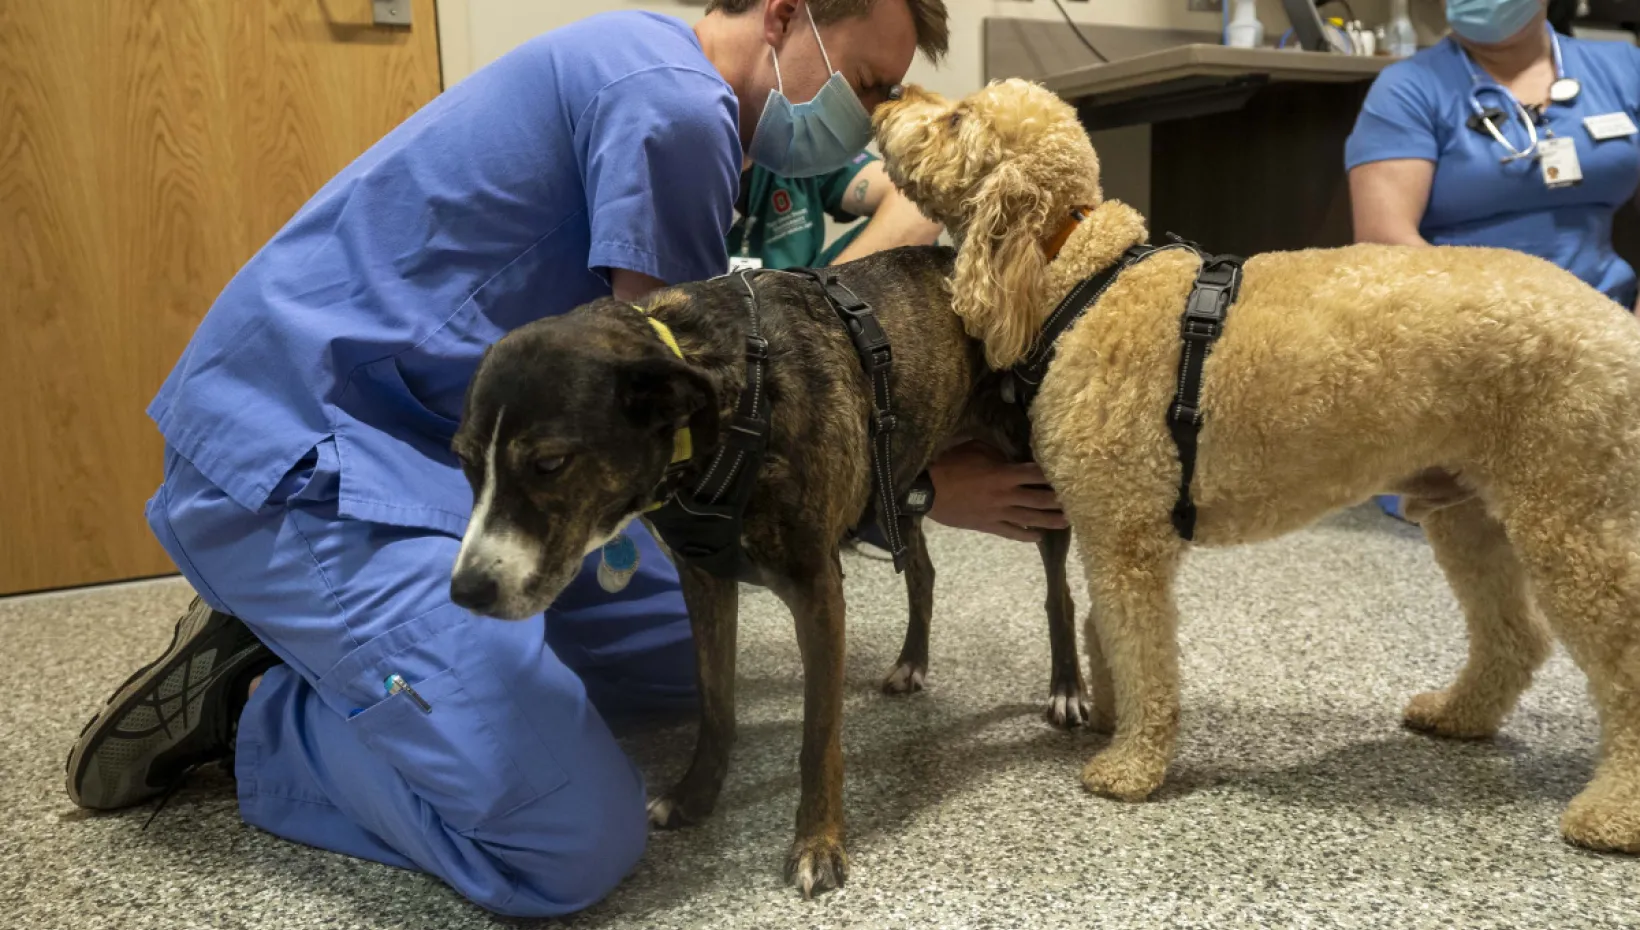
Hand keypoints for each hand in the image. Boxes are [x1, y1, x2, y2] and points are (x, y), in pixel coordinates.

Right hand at [927, 441, 1068, 542]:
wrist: (926, 490)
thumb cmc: (949, 464)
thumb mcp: (975, 449)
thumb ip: (998, 454)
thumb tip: (1012, 458)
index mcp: (1004, 474)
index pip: (1036, 473)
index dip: (1052, 475)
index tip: (1069, 474)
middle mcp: (1006, 495)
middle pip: (1039, 499)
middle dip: (1058, 501)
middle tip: (1077, 503)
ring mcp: (997, 513)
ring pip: (1029, 519)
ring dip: (1050, 521)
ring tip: (1067, 522)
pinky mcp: (987, 525)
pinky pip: (1010, 533)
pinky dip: (1025, 536)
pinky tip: (1037, 538)